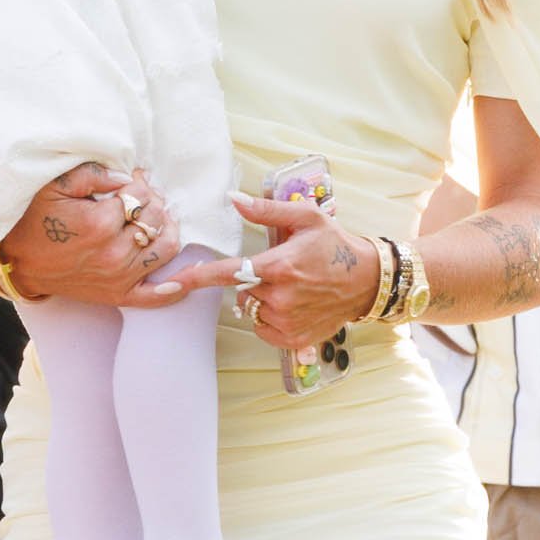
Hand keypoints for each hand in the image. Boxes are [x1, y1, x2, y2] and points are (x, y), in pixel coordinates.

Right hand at [1, 164, 182, 307]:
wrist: (16, 262)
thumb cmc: (32, 220)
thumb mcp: (56, 185)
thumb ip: (94, 174)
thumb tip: (127, 177)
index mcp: (100, 223)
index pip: (140, 195)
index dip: (139, 182)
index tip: (133, 178)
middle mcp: (114, 253)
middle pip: (157, 218)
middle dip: (153, 201)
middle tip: (143, 195)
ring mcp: (119, 277)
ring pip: (166, 248)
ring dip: (168, 229)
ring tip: (158, 218)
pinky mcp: (117, 296)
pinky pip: (156, 296)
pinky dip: (176, 288)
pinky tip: (185, 278)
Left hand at [172, 190, 377, 349]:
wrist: (367, 281)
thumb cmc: (335, 245)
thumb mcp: (305, 217)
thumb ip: (265, 210)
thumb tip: (233, 198)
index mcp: (279, 266)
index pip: (228, 272)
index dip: (197, 277)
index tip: (171, 283)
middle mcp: (280, 297)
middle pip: (241, 291)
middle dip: (252, 280)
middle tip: (281, 270)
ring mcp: (288, 322)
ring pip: (252, 311)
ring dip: (262, 300)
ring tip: (292, 287)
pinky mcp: (294, 340)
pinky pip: (264, 330)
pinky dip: (271, 319)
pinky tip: (294, 305)